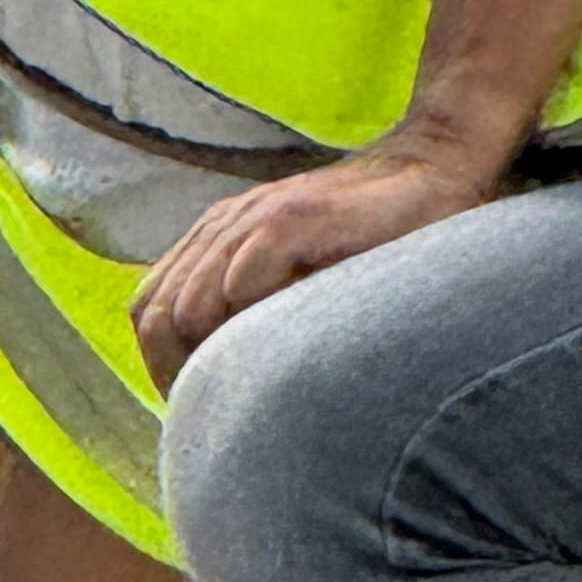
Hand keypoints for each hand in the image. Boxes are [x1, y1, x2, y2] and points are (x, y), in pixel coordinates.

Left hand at [132, 133, 500, 383]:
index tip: (206, 408)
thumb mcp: (302, 276)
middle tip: (230, 410)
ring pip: (189, 307)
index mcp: (213, 241)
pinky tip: (289, 340)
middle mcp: (222, 227)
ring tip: (262, 381)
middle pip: (157, 318)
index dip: (165, 367)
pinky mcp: (293, 217)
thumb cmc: (375, 240)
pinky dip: (253, 317)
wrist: (433, 171)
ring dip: (218, 354)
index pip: (149, 313)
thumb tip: (229, 392)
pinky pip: (240, 280)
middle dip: (182, 373)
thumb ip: (258, 310)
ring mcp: (253, 218)